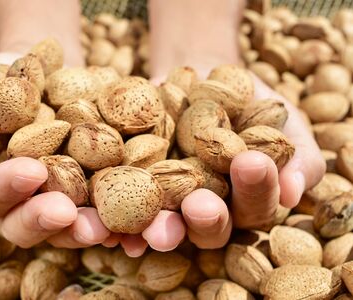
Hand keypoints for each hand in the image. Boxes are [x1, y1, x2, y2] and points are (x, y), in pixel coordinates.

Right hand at [0, 53, 111, 248]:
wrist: (36, 71)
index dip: (6, 188)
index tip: (31, 170)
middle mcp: (18, 200)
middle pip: (26, 223)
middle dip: (45, 219)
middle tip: (67, 212)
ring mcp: (55, 196)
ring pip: (67, 224)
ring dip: (85, 228)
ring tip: (105, 224)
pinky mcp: (88, 187)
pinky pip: (101, 205)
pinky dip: (115, 212)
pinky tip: (133, 213)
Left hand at [106, 74, 325, 256]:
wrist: (196, 77)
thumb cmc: (245, 99)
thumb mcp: (278, 117)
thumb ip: (297, 154)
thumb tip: (292, 191)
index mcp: (245, 200)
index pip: (255, 205)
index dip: (256, 188)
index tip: (252, 162)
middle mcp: (207, 211)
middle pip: (210, 229)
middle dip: (206, 219)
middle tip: (201, 205)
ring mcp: (169, 204)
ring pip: (167, 227)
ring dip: (161, 231)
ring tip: (155, 230)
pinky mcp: (134, 189)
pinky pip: (125, 211)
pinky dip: (119, 222)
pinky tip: (113, 229)